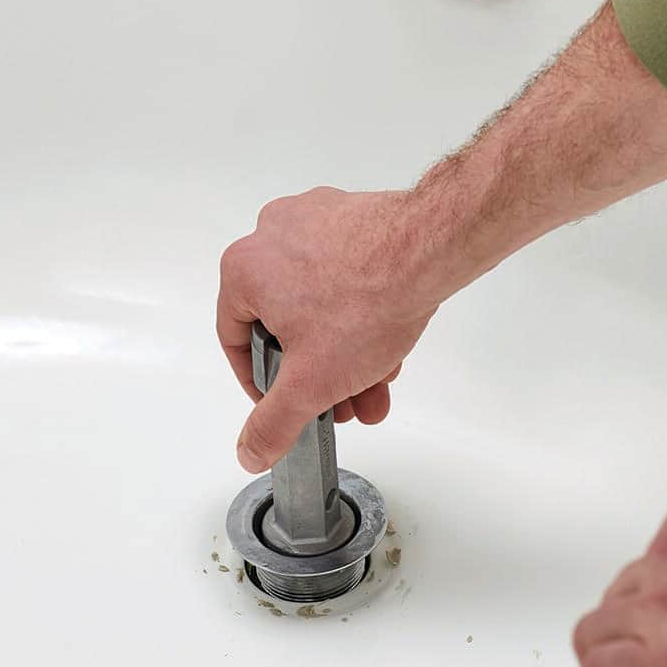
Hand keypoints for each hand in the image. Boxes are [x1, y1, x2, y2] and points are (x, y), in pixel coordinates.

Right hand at [217, 187, 440, 472]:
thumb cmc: (369, 300)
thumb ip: (274, 423)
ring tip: (374, 385)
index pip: (237, 340)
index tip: (283, 402)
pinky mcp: (354, 217)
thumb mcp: (311, 383)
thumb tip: (251, 449)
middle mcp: (273, 236)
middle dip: (320, 375)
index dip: (261, 384)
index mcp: (244, 269)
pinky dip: (363, 315)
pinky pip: (347, 277)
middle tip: (340, 402)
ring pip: (321, 305)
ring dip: (347, 354)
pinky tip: (388, 348)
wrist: (429, 252)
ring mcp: (316, 221)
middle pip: (287, 326)